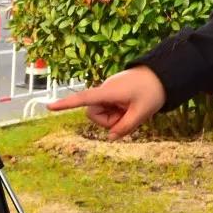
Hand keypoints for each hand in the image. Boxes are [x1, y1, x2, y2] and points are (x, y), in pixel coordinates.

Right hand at [47, 66, 165, 140]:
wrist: (164, 75)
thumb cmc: (152, 92)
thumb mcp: (141, 114)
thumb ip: (125, 128)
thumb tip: (111, 138)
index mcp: (108, 92)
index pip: (83, 99)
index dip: (66, 104)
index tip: (49, 107)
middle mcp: (104, 90)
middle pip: (93, 113)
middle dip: (107, 121)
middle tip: (127, 118)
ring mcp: (108, 91)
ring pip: (102, 112)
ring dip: (114, 117)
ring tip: (131, 110)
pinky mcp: (113, 93)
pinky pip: (109, 108)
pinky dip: (118, 112)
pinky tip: (131, 106)